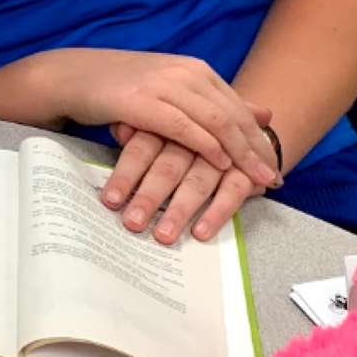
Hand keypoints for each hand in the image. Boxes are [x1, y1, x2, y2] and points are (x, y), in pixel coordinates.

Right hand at [44, 49, 278, 182]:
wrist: (73, 76)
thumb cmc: (121, 87)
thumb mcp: (172, 88)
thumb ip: (214, 100)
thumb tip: (264, 111)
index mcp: (194, 69)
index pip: (238, 106)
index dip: (259, 138)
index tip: (274, 165)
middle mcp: (185, 72)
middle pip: (233, 114)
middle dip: (255, 149)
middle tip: (272, 178)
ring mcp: (164, 85)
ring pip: (215, 120)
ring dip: (239, 153)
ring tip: (254, 179)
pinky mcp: (143, 101)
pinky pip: (184, 126)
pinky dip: (206, 146)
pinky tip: (219, 164)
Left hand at [102, 126, 263, 244]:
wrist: (237, 126)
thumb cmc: (184, 132)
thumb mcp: (157, 122)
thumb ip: (135, 127)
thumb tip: (117, 131)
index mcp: (169, 122)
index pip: (142, 147)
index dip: (126, 174)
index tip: (110, 200)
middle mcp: (196, 138)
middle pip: (169, 167)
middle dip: (149, 197)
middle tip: (133, 223)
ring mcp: (224, 154)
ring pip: (198, 181)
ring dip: (180, 209)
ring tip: (163, 235)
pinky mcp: (247, 170)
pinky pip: (233, 192)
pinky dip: (217, 212)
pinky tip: (200, 232)